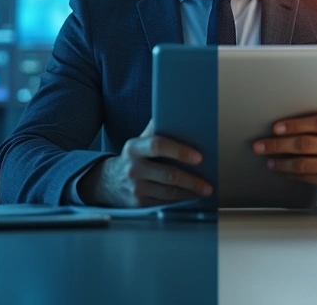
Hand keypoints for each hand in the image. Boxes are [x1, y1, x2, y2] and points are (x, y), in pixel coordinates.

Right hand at [79, 121, 212, 207]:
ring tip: (205, 190)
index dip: (179, 151)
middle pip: (169, 175)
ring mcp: (136, 188)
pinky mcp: (139, 204)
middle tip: (208, 184)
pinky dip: (180, 201)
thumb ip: (155, 128)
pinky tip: (191, 198)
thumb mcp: (139, 141)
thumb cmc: (134, 158)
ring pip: (170, 192)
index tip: (199, 157)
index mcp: (134, 147)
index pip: (158, 145)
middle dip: (192, 180)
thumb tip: (177, 112)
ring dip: (190, 193)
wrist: (108, 181)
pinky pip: (165, 203)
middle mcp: (133, 168)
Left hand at [252, 114, 316, 193]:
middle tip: (261, 145)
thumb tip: (288, 124)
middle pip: (305, 144)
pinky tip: (283, 170)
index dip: (295, 125)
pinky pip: (307, 178)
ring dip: (281, 162)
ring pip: (303, 164)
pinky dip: (292, 174)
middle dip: (278, 145)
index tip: (276, 128)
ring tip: (268, 160)